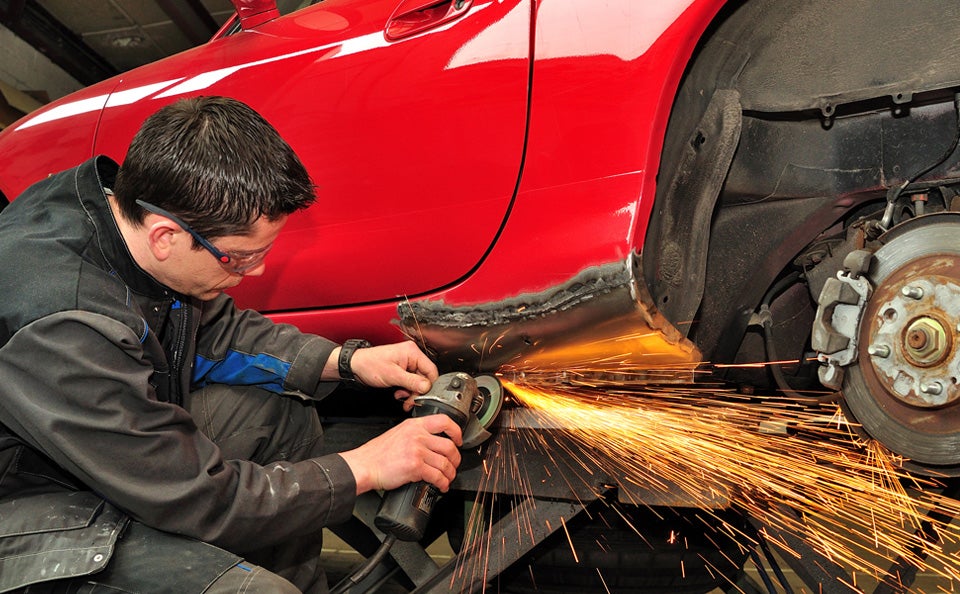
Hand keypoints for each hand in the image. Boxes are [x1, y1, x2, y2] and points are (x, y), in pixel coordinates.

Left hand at [338, 341, 438, 400]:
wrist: (355, 366)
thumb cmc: (369, 364)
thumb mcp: (392, 375)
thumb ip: (411, 381)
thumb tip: (426, 386)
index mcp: (412, 352)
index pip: (431, 370)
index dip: (429, 385)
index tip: (422, 396)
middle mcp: (411, 356)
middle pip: (424, 377)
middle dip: (417, 391)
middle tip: (410, 401)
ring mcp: (407, 363)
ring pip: (418, 382)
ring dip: (411, 392)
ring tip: (402, 398)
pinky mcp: (402, 370)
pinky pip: (410, 381)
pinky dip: (406, 390)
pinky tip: (399, 393)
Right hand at [339, 414, 462, 494]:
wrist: (365, 465)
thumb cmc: (378, 453)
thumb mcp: (398, 433)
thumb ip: (416, 434)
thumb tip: (433, 442)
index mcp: (414, 425)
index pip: (444, 420)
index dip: (456, 431)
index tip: (458, 440)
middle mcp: (417, 435)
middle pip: (449, 446)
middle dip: (456, 459)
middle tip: (454, 465)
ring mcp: (417, 451)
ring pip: (445, 463)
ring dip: (450, 474)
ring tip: (448, 478)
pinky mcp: (415, 467)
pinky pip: (437, 476)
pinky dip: (443, 483)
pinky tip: (441, 486)